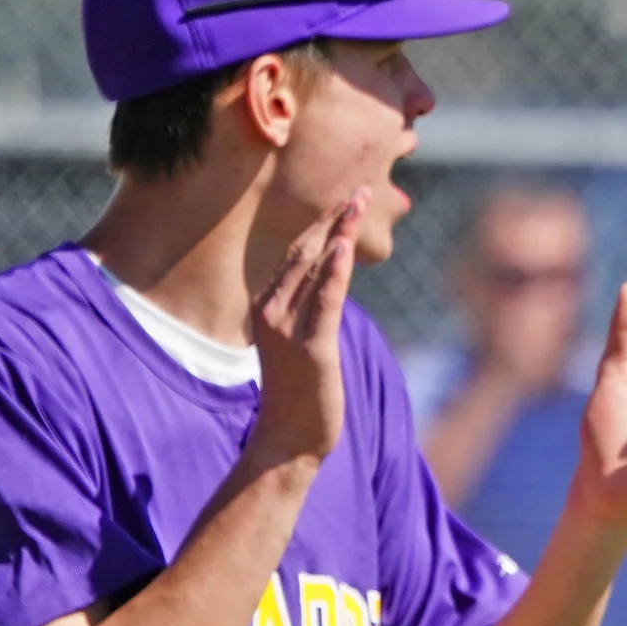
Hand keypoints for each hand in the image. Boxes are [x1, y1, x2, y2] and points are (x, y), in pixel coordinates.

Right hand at [246, 189, 364, 464]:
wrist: (287, 439)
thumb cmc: (298, 394)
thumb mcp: (298, 344)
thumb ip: (306, 312)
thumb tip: (326, 286)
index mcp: (267, 305)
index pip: (296, 254)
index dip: (320, 223)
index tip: (343, 197)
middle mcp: (272, 310)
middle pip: (304, 251)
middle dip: (332, 217)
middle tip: (359, 186)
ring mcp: (288, 328)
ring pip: (314, 268)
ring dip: (338, 232)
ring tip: (358, 201)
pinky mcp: (311, 348)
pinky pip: (324, 302)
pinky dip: (334, 273)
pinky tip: (344, 246)